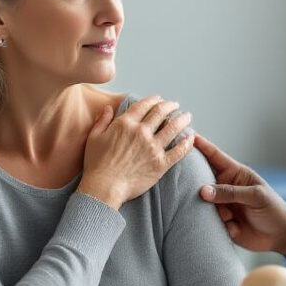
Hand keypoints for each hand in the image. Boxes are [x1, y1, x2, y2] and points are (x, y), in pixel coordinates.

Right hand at [78, 95, 194, 207]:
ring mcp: (153, 147)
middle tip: (175, 105)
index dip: (153, 100)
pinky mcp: (161, 163)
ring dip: (182, 120)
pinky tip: (191, 137)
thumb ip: (103, 121)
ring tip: (187, 117)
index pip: (144, 105)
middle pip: (161, 113)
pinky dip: (187, 143)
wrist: (105, 187)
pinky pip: (179, 151)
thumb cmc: (97, 164)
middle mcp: (141, 132)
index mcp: (126, 124)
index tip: (159, 99)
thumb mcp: (94, 137)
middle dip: (170, 106)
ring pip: (173, 128)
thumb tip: (109, 108)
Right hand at [194, 135, 285, 259]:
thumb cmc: (272, 209)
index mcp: (235, 173)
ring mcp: (221, 204)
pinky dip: (219, 224)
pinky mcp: (219, 221)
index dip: (200, 145)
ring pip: (202, 201)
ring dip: (212, 209)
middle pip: (201, 178)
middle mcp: (225, 186)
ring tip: (230, 217)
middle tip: (186, 181)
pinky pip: (208, 220)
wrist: (279, 236)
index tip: (185, 135)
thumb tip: (203, 191)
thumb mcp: (256, 196)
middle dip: (192, 179)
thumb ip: (231, 192)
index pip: (214, 156)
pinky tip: (235, 228)